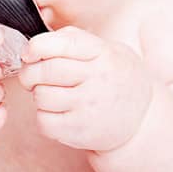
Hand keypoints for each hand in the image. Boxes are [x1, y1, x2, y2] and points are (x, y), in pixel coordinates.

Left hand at [17, 26, 152, 151]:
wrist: (142, 116)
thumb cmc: (117, 77)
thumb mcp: (108, 49)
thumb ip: (75, 40)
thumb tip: (35, 46)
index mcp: (102, 54)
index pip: (63, 44)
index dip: (37, 46)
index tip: (29, 52)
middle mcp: (97, 79)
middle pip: (46, 71)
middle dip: (29, 73)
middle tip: (31, 76)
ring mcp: (89, 106)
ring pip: (42, 96)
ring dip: (38, 95)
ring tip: (51, 94)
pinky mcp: (80, 131)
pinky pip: (44, 121)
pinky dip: (43, 116)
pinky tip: (56, 112)